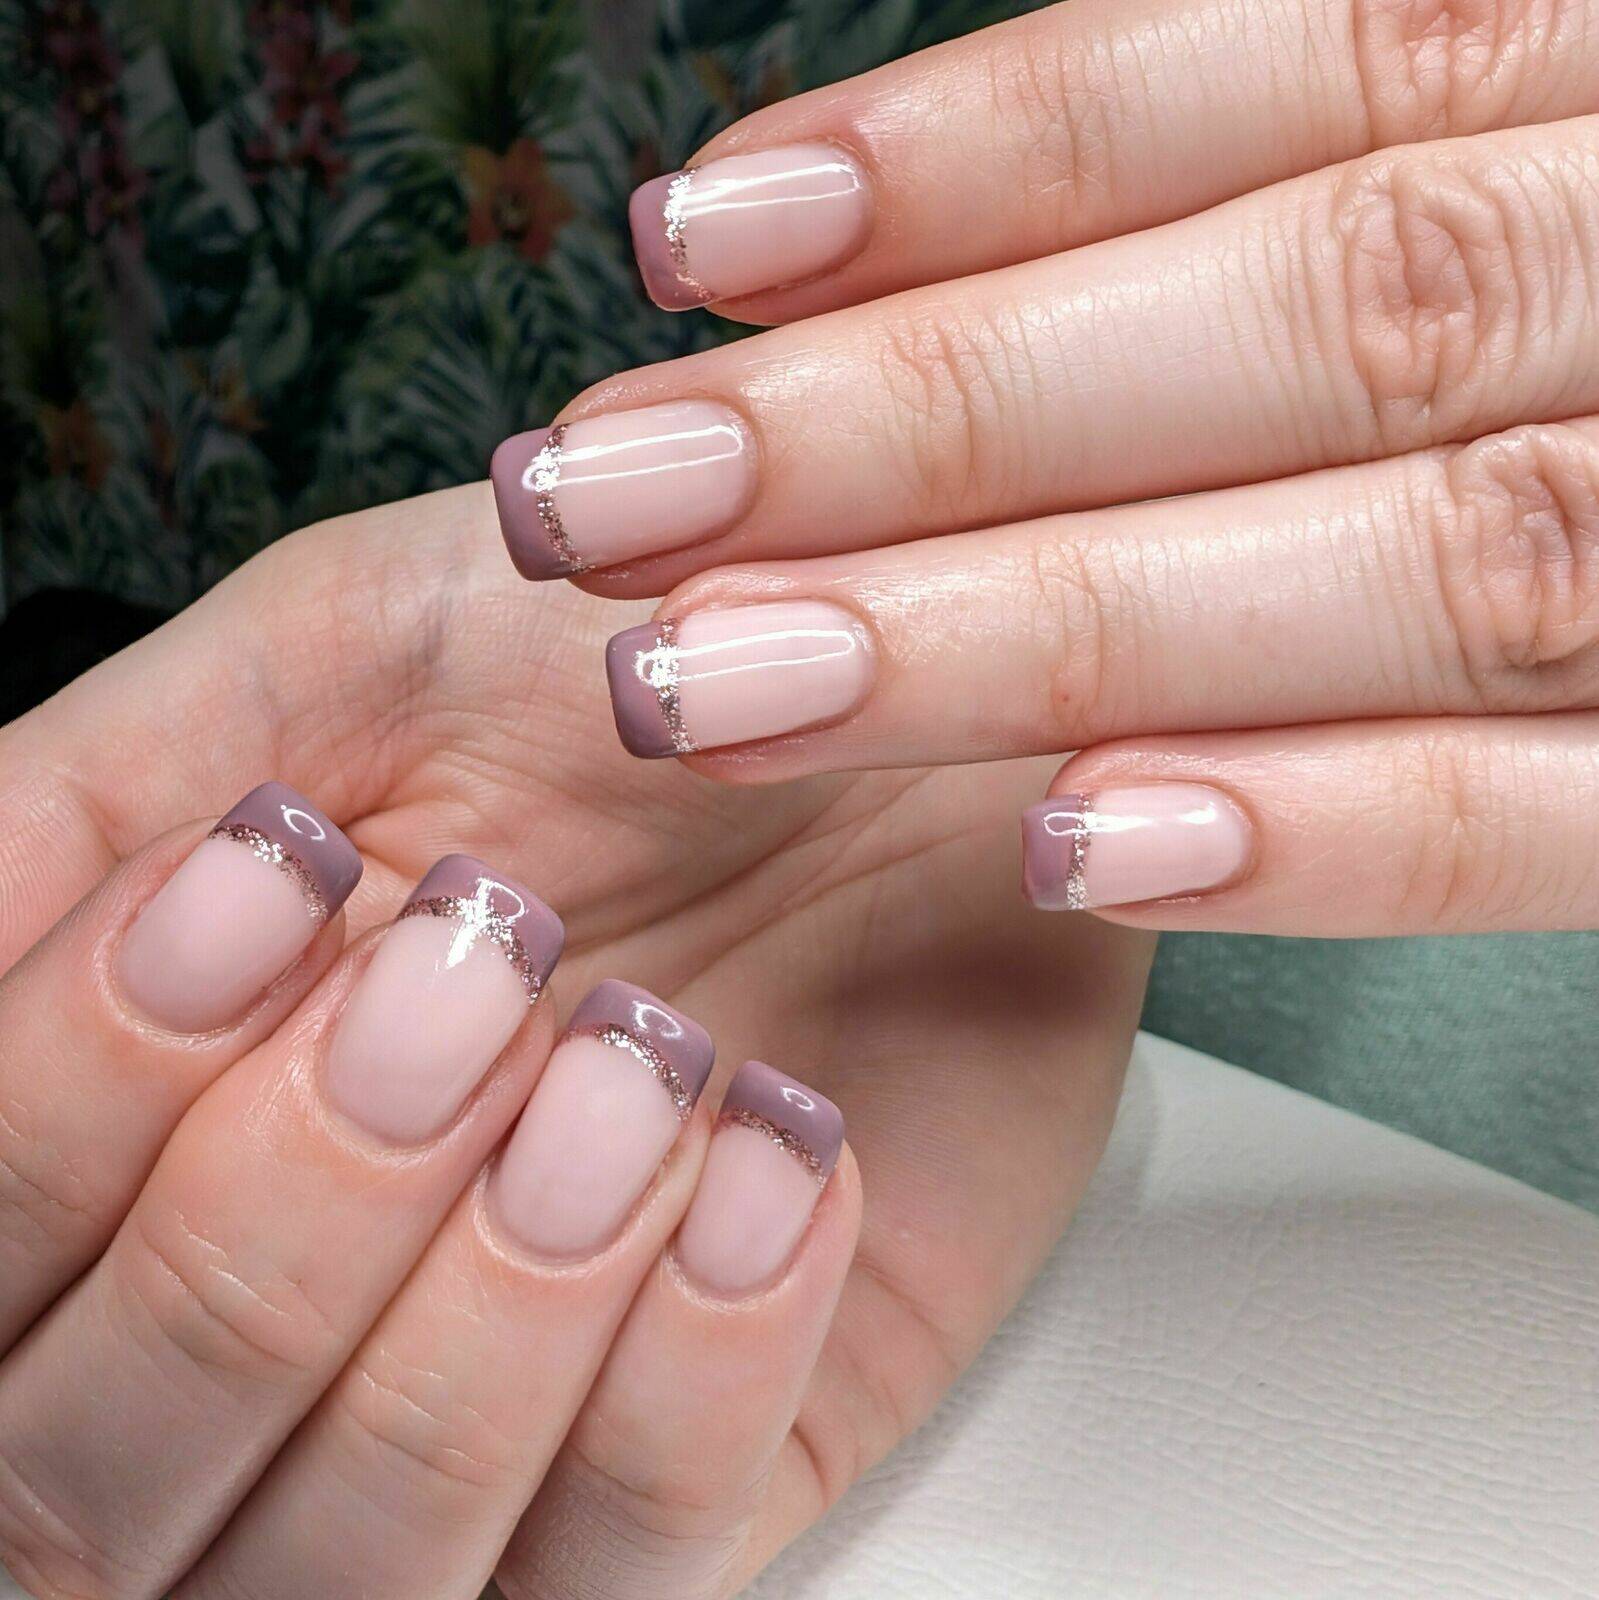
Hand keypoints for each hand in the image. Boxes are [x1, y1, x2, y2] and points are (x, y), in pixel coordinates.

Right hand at [0, 483, 1148, 1599]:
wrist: (914, 719)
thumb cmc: (637, 682)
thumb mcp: (338, 658)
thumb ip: (80, 801)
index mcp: (153, 1129)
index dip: (78, 1097)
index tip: (276, 877)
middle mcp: (281, 1322)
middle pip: (105, 1486)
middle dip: (280, 1219)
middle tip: (466, 970)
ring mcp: (490, 1428)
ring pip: (362, 1566)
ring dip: (486, 1309)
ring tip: (632, 1051)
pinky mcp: (699, 1465)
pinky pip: (638, 1553)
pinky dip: (694, 1356)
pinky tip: (765, 1145)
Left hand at [487, 0, 1598, 936]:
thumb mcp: (1539, 142)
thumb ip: (1341, 146)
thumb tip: (944, 214)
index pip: (1296, 74)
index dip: (981, 152)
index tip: (705, 237)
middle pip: (1297, 320)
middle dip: (916, 420)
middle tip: (602, 502)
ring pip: (1406, 558)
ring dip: (1034, 628)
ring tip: (724, 678)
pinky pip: (1579, 810)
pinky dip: (1341, 831)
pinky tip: (1080, 851)